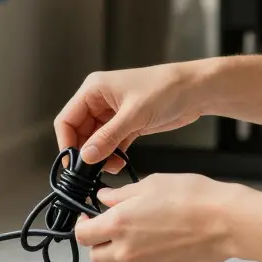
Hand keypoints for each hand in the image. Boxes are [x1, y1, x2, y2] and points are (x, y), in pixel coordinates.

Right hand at [54, 63, 210, 172]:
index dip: (66, 142)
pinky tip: (118, 164)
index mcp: (94, 90)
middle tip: (91, 172)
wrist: (195, 90)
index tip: (73, 163)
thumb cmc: (166, 89)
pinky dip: (112, 155)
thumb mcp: (134, 114)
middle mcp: (100, 101)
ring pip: (95, 140)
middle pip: (79, 132)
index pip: (67, 119)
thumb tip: (86, 156)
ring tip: (111, 167)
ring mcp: (113, 114)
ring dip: (100, 156)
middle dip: (85, 152)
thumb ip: (108, 136)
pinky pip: (111, 143)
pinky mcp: (128, 124)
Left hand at [75, 173, 241, 261]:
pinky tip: (163, 245)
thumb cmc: (192, 198)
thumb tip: (104, 198)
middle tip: (114, 229)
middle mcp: (127, 251)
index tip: (90, 218)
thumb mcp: (151, 184)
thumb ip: (121, 194)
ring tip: (140, 237)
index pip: (82, 235)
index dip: (83, 226)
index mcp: (118, 225)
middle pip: (96, 257)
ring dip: (122, 255)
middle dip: (100, 243)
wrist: (225, 222)